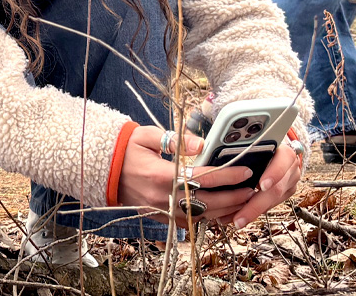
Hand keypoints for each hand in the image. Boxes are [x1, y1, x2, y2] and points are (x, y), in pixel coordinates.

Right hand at [117, 126, 257, 228]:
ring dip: (225, 210)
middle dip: (233, 197)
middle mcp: (162, 197)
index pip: (202, 177)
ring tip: (243, 201)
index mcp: (160, 175)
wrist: (102, 170)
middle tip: (252, 189)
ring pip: (200, 215)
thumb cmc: (126, 149)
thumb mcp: (146, 135)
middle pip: (207, 202)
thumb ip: (175, 140)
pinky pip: (188, 221)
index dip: (227, 175)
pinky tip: (222, 211)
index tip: (246, 171)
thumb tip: (202, 144)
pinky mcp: (159, 217)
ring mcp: (160, 210)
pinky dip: (207, 218)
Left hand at [226, 142, 302, 228]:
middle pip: (275, 189)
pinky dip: (253, 212)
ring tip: (234, 221)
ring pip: (272, 202)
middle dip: (255, 206)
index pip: (282, 160)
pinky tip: (238, 217)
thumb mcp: (252, 140)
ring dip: (252, 213)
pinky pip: (270, 205)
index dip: (273, 173)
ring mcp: (290, 182)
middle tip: (239, 218)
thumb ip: (238, 144)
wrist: (279, 151)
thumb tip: (209, 151)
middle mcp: (290, 168)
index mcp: (283, 152)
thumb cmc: (260, 144)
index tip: (261, 185)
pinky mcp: (286, 192)